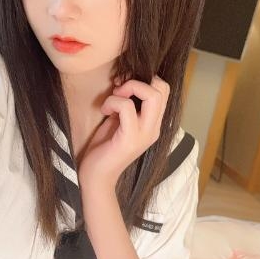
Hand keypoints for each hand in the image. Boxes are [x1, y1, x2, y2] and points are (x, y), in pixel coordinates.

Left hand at [77, 75, 169, 191]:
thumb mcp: (118, 121)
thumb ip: (126, 105)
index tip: (123, 86)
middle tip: (119, 90)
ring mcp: (145, 134)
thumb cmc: (104, 149)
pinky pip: (126, 107)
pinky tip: (104, 111)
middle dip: (138, 81)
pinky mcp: (130, 138)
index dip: (144, 81)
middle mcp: (153, 128)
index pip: (163, 91)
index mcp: (152, 123)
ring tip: (111, 102)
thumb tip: (125, 83)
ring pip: (152, 95)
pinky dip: (113, 102)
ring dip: (126, 90)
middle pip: (162, 89)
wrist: (96, 177)